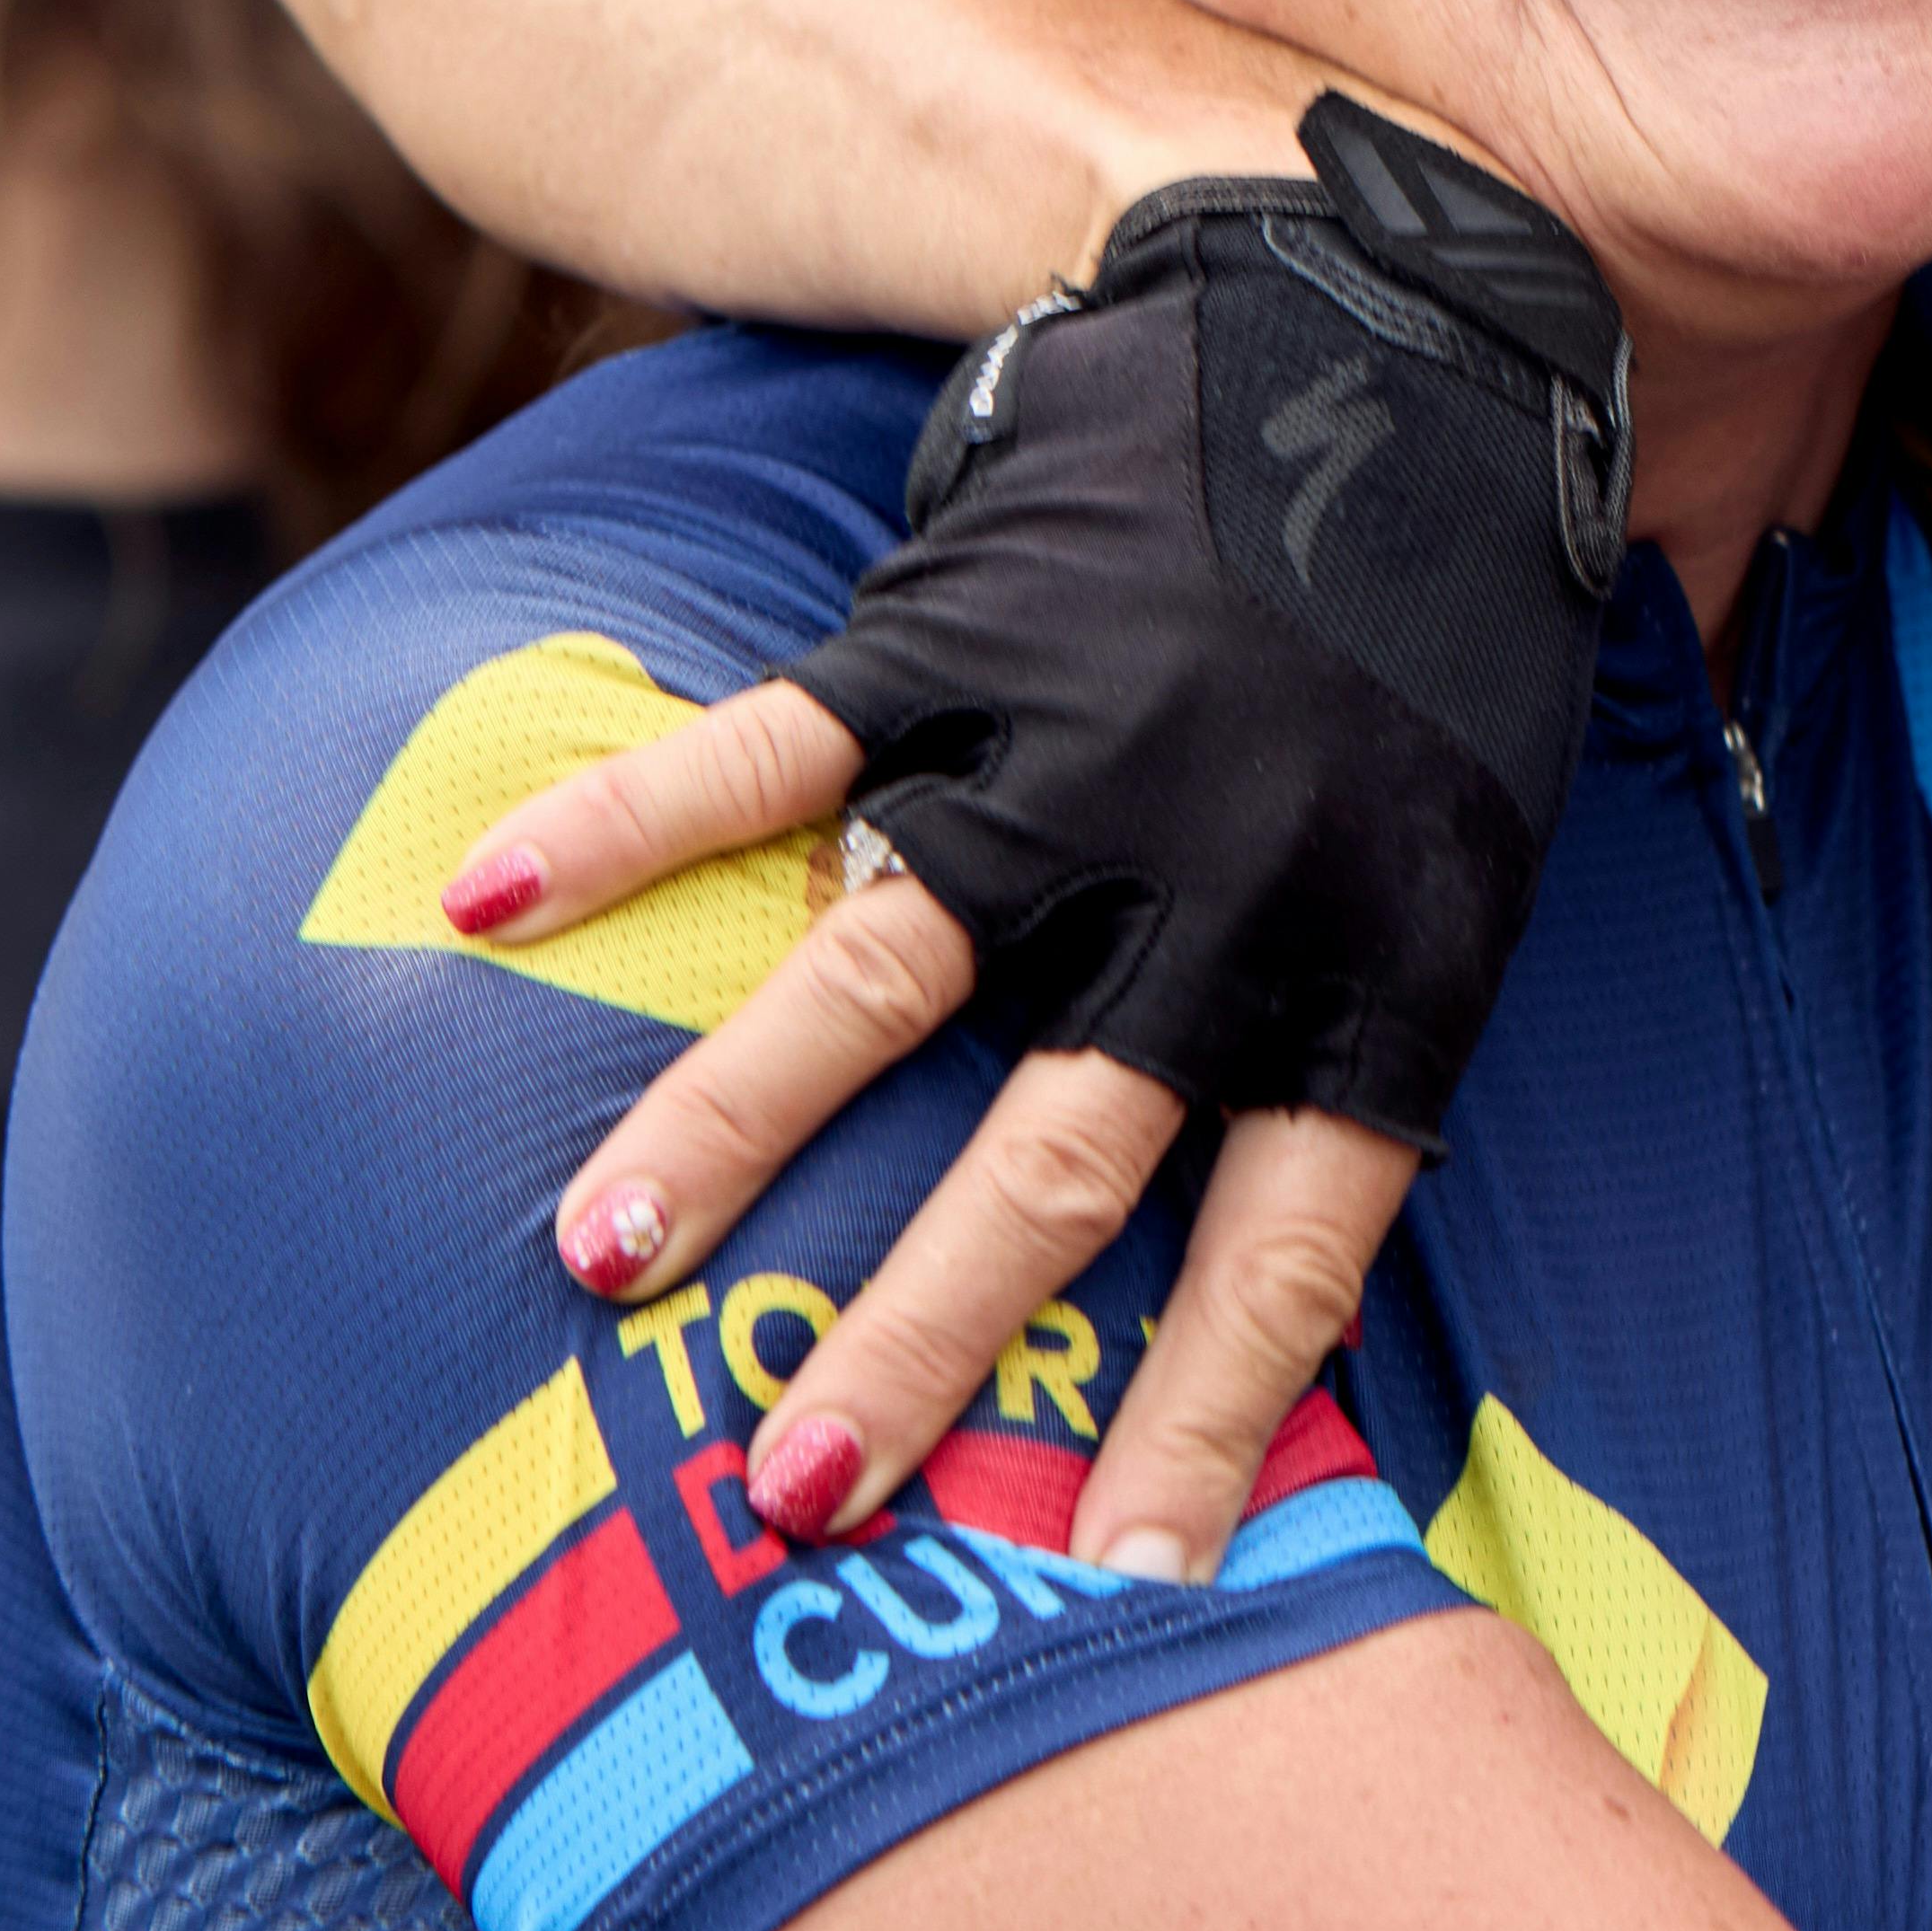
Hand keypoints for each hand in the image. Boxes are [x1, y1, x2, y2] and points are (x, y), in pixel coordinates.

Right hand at [454, 99, 1625, 1575]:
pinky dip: (619, 826)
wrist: (1405, 344)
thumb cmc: (1434, 639)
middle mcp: (1219, 895)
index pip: (1280, 1261)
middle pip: (1050, 1171)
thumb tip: (1222, 1264)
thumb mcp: (1450, 858)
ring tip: (598, 1265)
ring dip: (725, 1132)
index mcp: (1367, 971)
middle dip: (913, 1347)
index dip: (1193, 1430)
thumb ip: (1322, 1035)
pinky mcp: (962, 631)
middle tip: (792, 1500)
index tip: (1105, 1585)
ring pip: (879, 982)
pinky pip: (769, 753)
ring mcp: (1077, 757)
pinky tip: (481, 897)